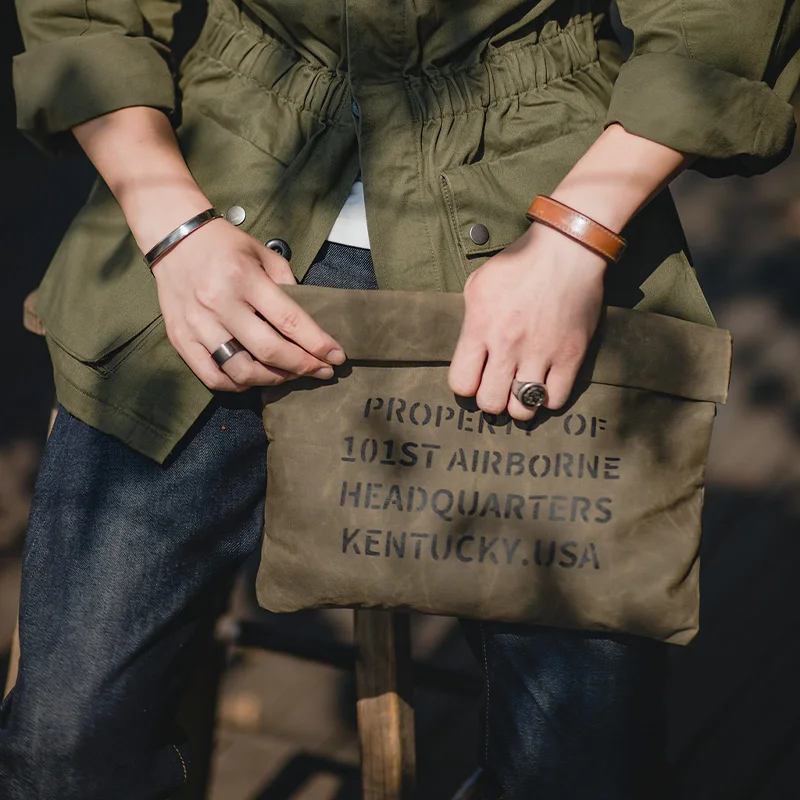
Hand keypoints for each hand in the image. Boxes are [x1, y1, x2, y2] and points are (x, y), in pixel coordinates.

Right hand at [152, 219, 344, 390]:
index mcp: (244, 278)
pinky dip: (237, 384)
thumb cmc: (224, 245)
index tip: (337, 357)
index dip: (317, 344)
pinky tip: (254, 378)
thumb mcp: (262, 252)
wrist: (173, 238)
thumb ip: (286, 283)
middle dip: (303, 366)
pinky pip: (212, 376)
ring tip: (289, 375)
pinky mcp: (181, 338)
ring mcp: (197, 324)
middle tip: (322, 371)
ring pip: (241, 370)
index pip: (290, 321)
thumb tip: (307, 319)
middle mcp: (220, 303)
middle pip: (269, 350)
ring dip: (273, 379)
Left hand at [448, 224, 605, 420]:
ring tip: (521, 389)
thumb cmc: (519, 263)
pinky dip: (548, 398)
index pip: (461, 384)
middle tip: (499, 386)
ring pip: (522, 409)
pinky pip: (555, 400)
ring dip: (519, 404)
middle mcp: (508, 345)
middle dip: (492, 399)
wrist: (567, 248)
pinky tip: (545, 383)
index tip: (476, 377)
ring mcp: (540, 352)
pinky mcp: (570, 355)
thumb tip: (468, 350)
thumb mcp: (478, 284)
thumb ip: (469, 320)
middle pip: (490, 402)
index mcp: (480, 327)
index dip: (467, 385)